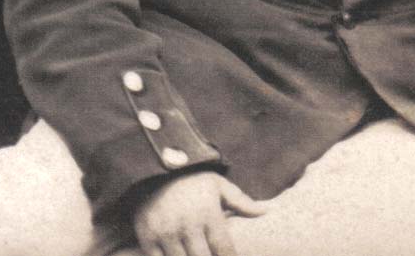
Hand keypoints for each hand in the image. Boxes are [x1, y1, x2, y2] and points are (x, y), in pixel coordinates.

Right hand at [134, 171, 265, 255]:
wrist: (151, 167)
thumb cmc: (190, 180)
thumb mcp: (217, 185)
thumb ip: (241, 202)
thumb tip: (267, 212)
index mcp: (207, 211)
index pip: (225, 251)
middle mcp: (187, 223)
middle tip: (211, 254)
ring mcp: (165, 233)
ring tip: (195, 252)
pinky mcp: (147, 238)